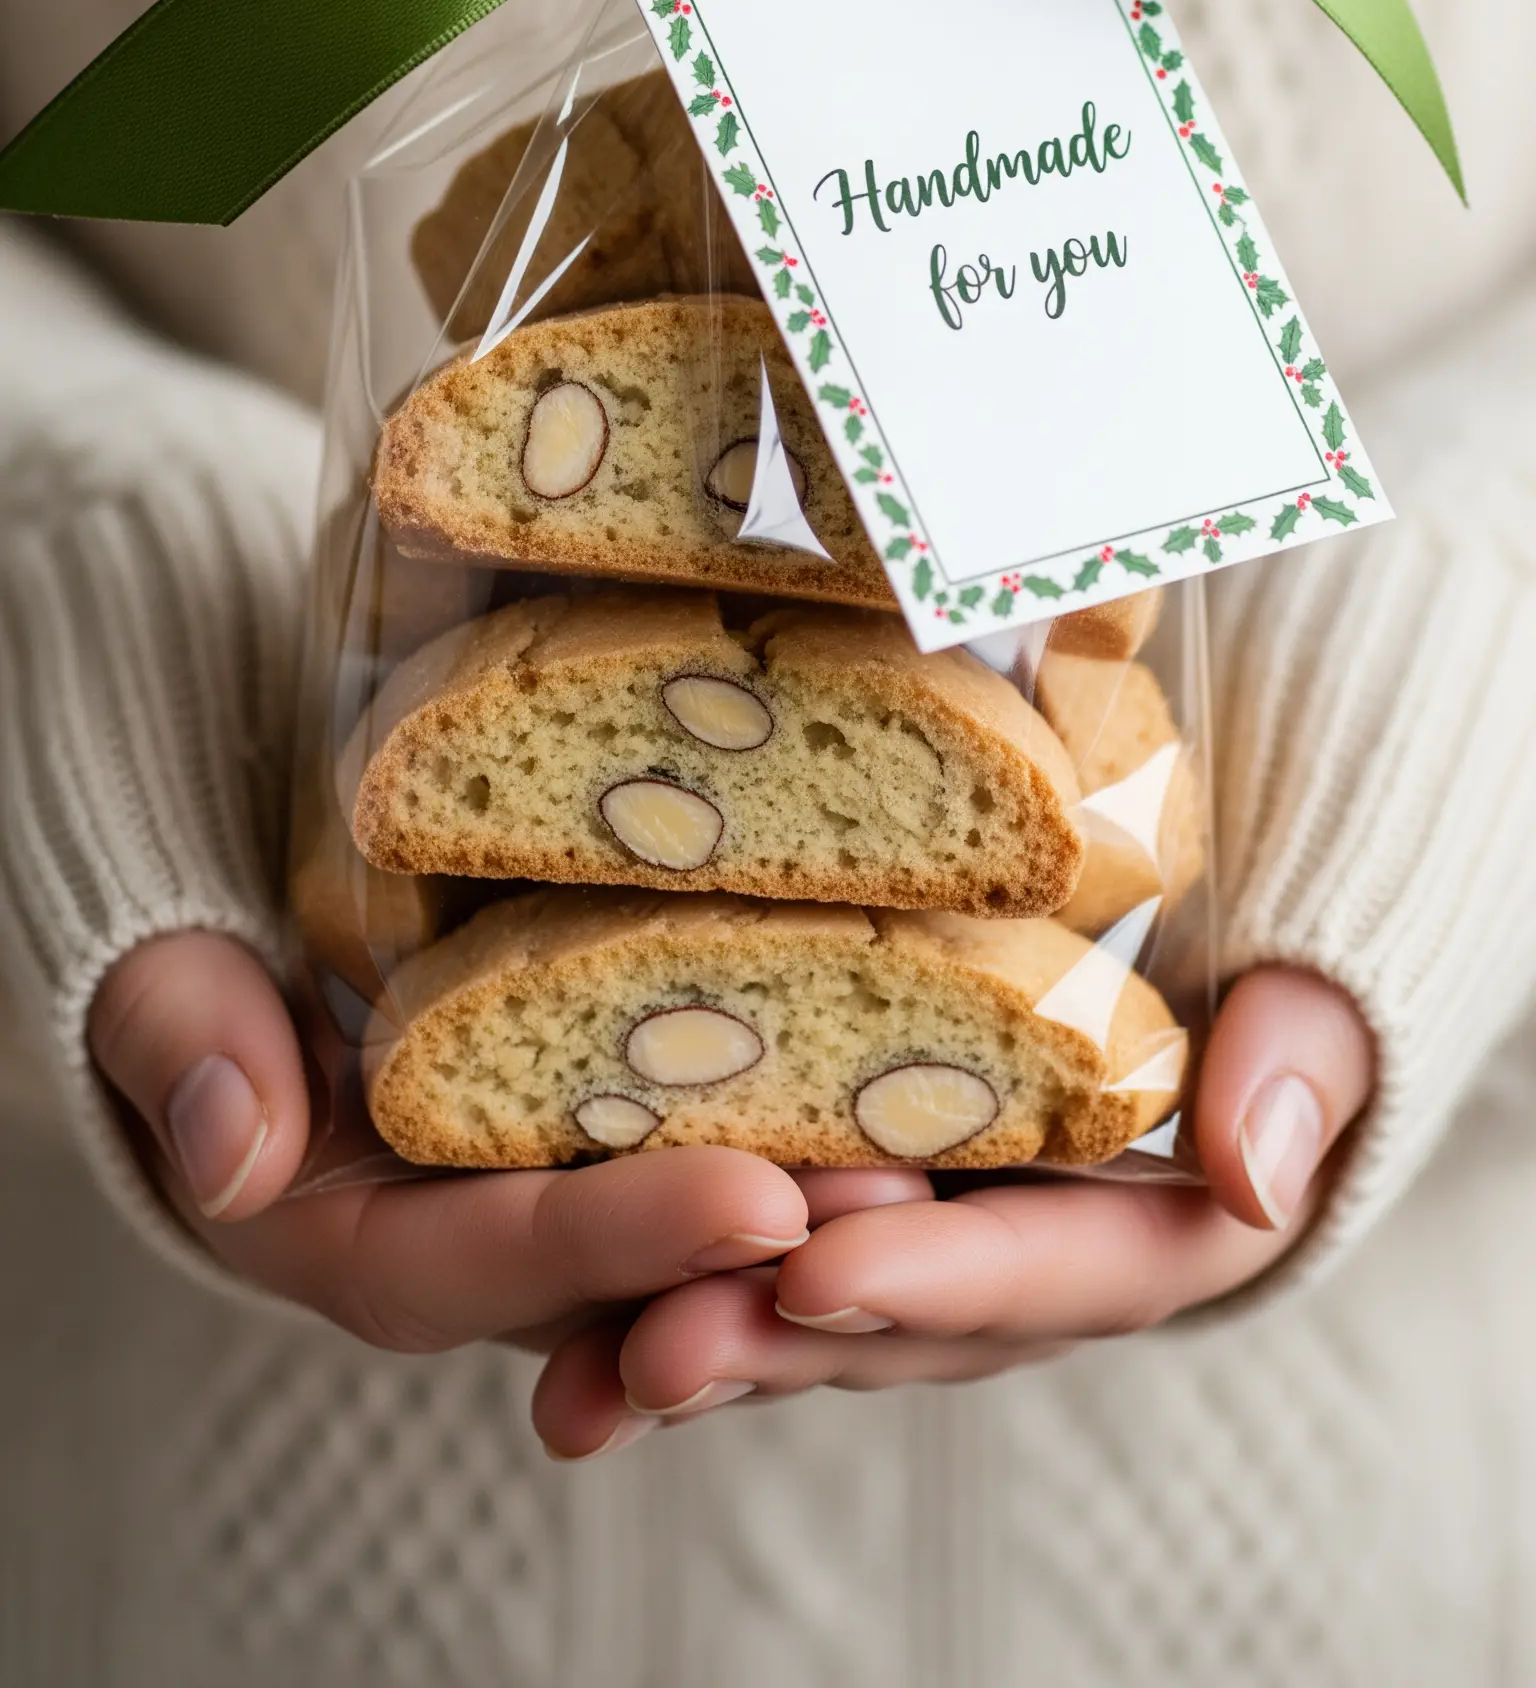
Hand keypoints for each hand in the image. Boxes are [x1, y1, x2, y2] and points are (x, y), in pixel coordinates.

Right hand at [89, 931, 926, 1369]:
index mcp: (383, 1243)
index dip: (631, 1237)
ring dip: (829, 1197)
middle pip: (648, 1266)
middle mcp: (500, 1247)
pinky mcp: (639, 1131)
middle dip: (779, 1241)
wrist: (255, 914)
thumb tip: (241, 1149)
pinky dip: (820, 1116)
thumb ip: (188, 1049)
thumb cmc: (206, 958)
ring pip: (714, 1220)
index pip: (514, 1259)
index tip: (754, 1199)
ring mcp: (579, 1196)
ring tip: (949, 1144)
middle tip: (907, 1188)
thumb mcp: (162, 988)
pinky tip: (928, 1077)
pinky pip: (739, 1137)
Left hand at [530, 966, 1374, 1457]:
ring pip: (818, 1317)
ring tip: (596, 1369)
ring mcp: (934, 1246)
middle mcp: (1033, 1264)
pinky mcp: (848, 1202)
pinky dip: (669, 1303)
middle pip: (909, 1323)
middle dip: (785, 1339)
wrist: (1212, 898)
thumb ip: (1303, 1052)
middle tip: (666, 1345)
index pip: (1055, 1271)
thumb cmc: (1264, 934)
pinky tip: (568, 1354)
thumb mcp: (1319, 977)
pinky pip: (759, 1266)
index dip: (941, 1274)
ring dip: (710, 1344)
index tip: (823, 1267)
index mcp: (1160, 1227)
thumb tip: (1257, 1172)